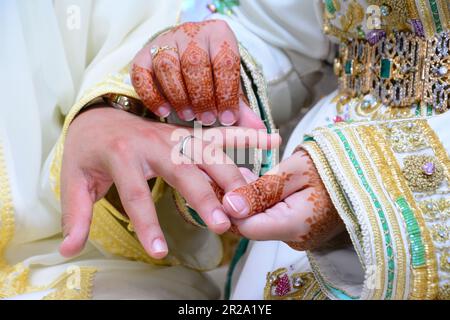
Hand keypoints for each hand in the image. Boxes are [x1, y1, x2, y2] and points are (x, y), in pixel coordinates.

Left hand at [59, 107, 279, 258]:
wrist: (98, 115)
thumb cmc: (88, 151)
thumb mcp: (73, 180)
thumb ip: (75, 214)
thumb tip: (69, 250)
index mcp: (121, 155)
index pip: (136, 194)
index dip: (148, 224)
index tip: (160, 253)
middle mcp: (153, 143)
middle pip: (182, 170)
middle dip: (204, 196)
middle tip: (223, 223)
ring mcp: (174, 136)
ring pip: (207, 153)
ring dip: (230, 175)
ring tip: (251, 199)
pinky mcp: (187, 134)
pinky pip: (218, 135)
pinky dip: (244, 138)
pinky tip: (270, 140)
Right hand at [131, 20, 255, 126]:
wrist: (184, 52)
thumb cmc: (211, 74)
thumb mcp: (228, 85)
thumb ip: (240, 106)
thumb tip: (259, 130)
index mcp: (219, 35)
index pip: (224, 61)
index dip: (227, 92)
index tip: (228, 118)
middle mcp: (191, 33)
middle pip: (195, 62)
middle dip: (202, 96)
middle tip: (207, 119)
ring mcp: (165, 41)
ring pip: (168, 66)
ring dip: (179, 96)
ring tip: (188, 116)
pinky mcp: (144, 54)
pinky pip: (142, 74)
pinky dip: (153, 96)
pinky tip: (164, 112)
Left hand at [222, 148, 344, 250]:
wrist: (366, 172)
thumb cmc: (333, 166)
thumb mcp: (295, 170)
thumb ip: (262, 189)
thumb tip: (230, 207)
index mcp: (294, 225)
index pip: (246, 227)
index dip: (230, 206)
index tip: (225, 182)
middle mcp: (295, 239)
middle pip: (252, 225)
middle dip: (240, 201)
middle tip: (236, 172)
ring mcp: (300, 237)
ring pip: (261, 222)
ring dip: (252, 200)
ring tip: (250, 174)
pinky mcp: (301, 231)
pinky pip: (274, 219)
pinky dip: (265, 203)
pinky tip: (264, 184)